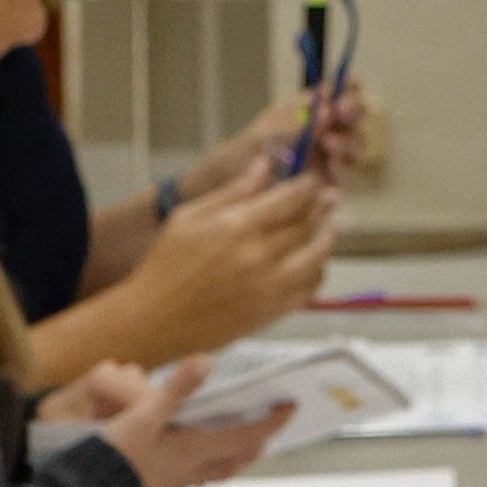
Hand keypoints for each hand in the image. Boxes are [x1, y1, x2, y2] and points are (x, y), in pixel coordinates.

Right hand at [80, 356, 285, 486]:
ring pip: (224, 467)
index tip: (291, 405)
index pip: (248, 434)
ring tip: (248, 437)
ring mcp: (182, 478)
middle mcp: (196, 467)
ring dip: (240, 452)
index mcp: (197, 449)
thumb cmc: (117, 455)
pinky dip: (216, 460)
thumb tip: (207, 361)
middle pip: (241, 455)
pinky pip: (204, 472)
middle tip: (274, 421)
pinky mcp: (168, 483)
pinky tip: (206, 452)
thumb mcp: (144, 414)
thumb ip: (177, 388)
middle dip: (260, 439)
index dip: (272, 420)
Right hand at [92, 170, 343, 357]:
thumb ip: (231, 192)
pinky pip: (309, 289)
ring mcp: (269, 286)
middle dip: (322, 207)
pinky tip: (314, 264)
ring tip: (330, 227)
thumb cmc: (165, 265)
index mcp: (237, 226)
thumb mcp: (188, 218)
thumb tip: (264, 166)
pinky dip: (317, 272)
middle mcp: (259, 255)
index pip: (289, 199)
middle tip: (331, 198)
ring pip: (316, 256)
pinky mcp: (271, 312)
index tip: (313, 180)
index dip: (307, 186)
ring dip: (327, 238)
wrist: (155, 319)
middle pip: (306, 225)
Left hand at [177, 73, 359, 208]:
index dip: (348, 91)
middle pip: (355, 115)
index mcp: (309, 106)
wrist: (230, 188)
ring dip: (347, 144)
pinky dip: (342, 170)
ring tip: (329, 147)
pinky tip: (331, 170)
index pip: (342, 88)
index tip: (339, 100)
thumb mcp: (266, 134)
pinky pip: (344, 172)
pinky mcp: (327, 178)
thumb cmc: (244, 153)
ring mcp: (327, 152)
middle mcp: (323, 126)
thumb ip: (296, 124)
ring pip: (355, 143)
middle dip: (351, 116)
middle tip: (337, 119)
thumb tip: (325, 109)